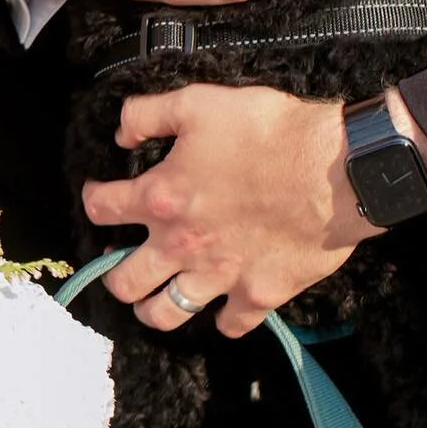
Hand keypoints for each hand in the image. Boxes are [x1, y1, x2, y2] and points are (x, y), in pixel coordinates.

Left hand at [82, 85, 374, 336]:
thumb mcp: (198, 102)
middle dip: (113, 273)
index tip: (98, 195)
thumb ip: (148, 114)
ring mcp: (219, 277)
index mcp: (161, 197)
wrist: (333, 169)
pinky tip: (221, 308)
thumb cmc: (267, 130)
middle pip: (124, 282)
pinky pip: (228, 325)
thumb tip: (121, 132)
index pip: (102, 209)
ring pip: (165, 314)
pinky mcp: (257, 296)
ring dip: (152, 308)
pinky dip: (221, 320)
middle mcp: (181, 246)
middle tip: (120, 262)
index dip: (93, 199)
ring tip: (152, 299)